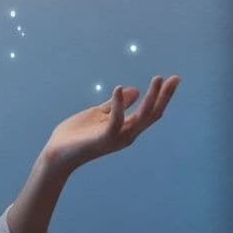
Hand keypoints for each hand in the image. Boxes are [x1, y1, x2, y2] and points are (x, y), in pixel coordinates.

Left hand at [42, 75, 181, 173]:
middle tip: (175, 78)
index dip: (162, 96)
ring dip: (151, 98)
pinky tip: (119, 88)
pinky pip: (116, 121)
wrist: (56, 154)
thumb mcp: (98, 114)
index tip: (173, 79)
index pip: (151, 111)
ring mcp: (117, 137)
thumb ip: (115, 105)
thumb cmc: (76, 135)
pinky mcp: (104, 138)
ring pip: (141, 117)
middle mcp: (127, 134)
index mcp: (126, 128)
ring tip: (157, 79)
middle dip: (164, 96)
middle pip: (152, 114)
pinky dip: (119, 105)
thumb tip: (134, 89)